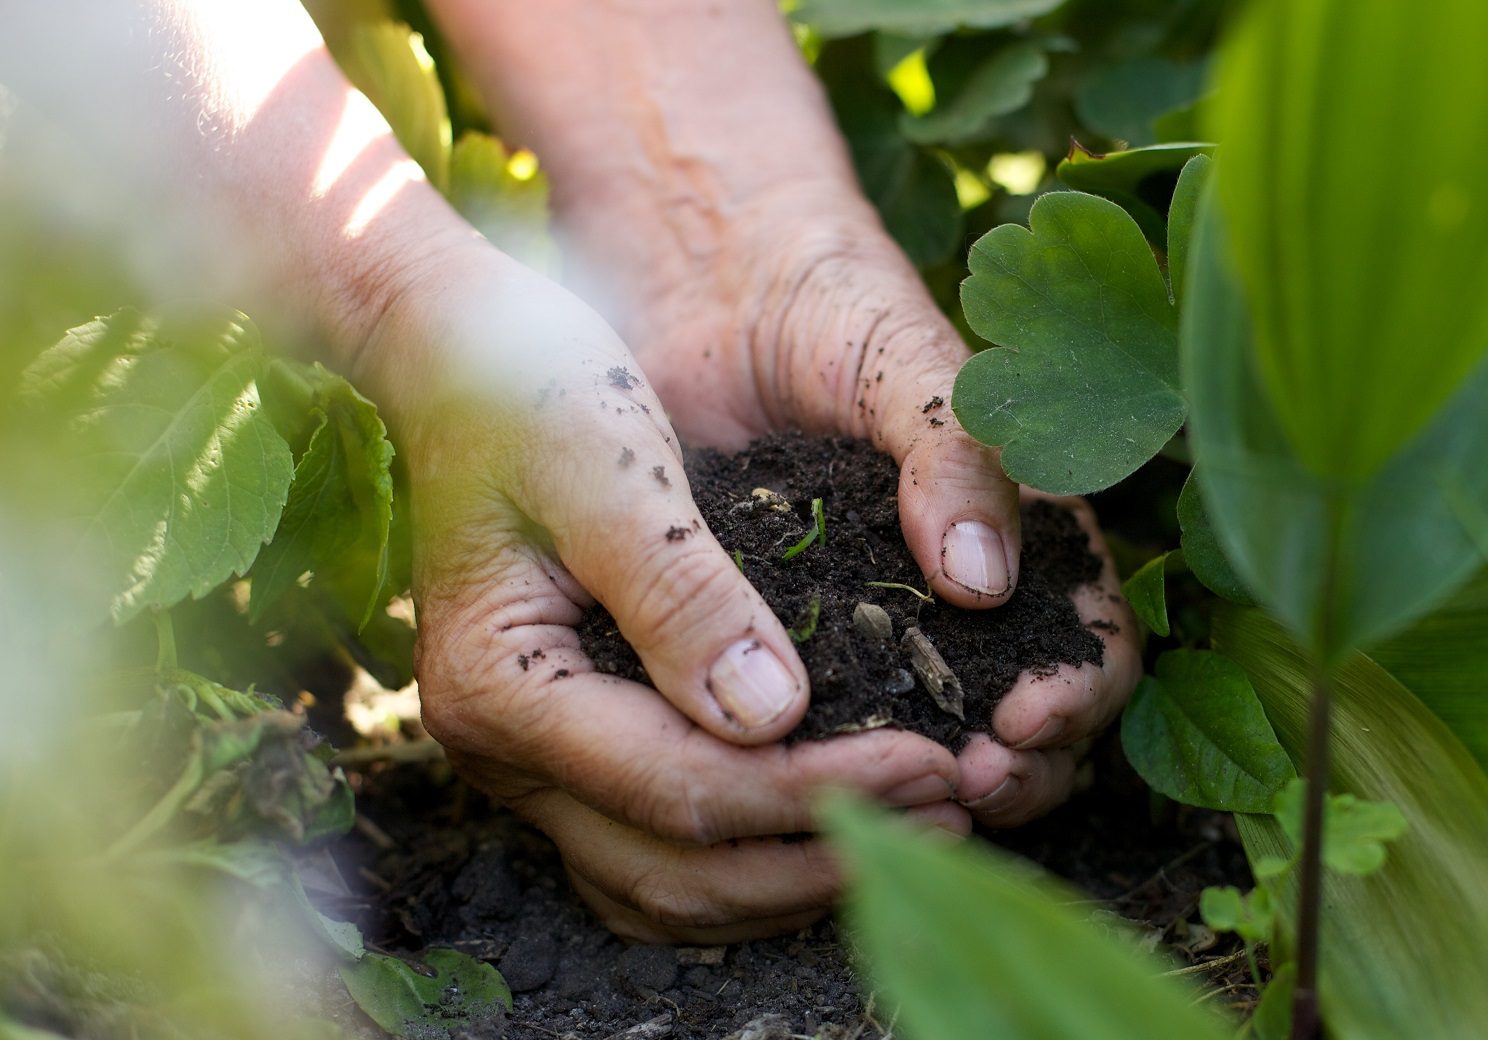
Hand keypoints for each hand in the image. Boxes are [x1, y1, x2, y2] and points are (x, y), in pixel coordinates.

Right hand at [366, 242, 967, 941]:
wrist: (461, 356)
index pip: (678, 787)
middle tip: (949, 813)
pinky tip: (826, 824)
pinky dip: (742, 860)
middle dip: (818, 855)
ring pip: (662, 885)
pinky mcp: (563, 744)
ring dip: (787, 877)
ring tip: (912, 827)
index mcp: (500, 684)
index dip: (817, 792)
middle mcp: (500, 748)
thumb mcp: (609, 466)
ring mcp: (527, 757)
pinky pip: (651, 850)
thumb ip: (681, 591)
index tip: (935, 764)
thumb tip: (771, 717)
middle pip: (672, 868)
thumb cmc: (531, 388)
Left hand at [570, 185, 1141, 828]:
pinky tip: (812, 779)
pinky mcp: (790, 637)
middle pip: (1033, 721)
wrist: (706, 287)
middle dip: (1021, 767)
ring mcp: (878, 625)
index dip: (1081, 691)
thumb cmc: (828, 304)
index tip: (1027, 717)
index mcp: (1018, 533)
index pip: (1091, 639)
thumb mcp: (908, 360)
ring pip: (935, 740)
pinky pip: (830, 718)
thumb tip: (985, 583)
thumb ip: (958, 454)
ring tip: (906, 797)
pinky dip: (840, 761)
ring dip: (938, 785)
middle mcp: (958, 597)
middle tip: (968, 781)